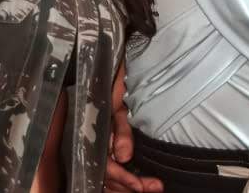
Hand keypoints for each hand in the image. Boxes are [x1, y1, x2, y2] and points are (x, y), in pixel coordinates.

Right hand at [103, 62, 162, 192]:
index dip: (122, 178)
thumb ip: (121, 131)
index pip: (105, 166)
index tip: (140, 186)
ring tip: (153, 187)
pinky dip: (127, 179)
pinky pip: (116, 170)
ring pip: (111, 177)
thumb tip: (123, 157)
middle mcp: (96, 145)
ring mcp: (104, 147)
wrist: (119, 67)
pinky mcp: (113, 145)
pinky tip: (141, 182)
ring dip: (130, 185)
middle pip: (108, 177)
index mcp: (94, 136)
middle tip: (154, 188)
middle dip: (130, 185)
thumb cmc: (119, 84)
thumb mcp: (120, 105)